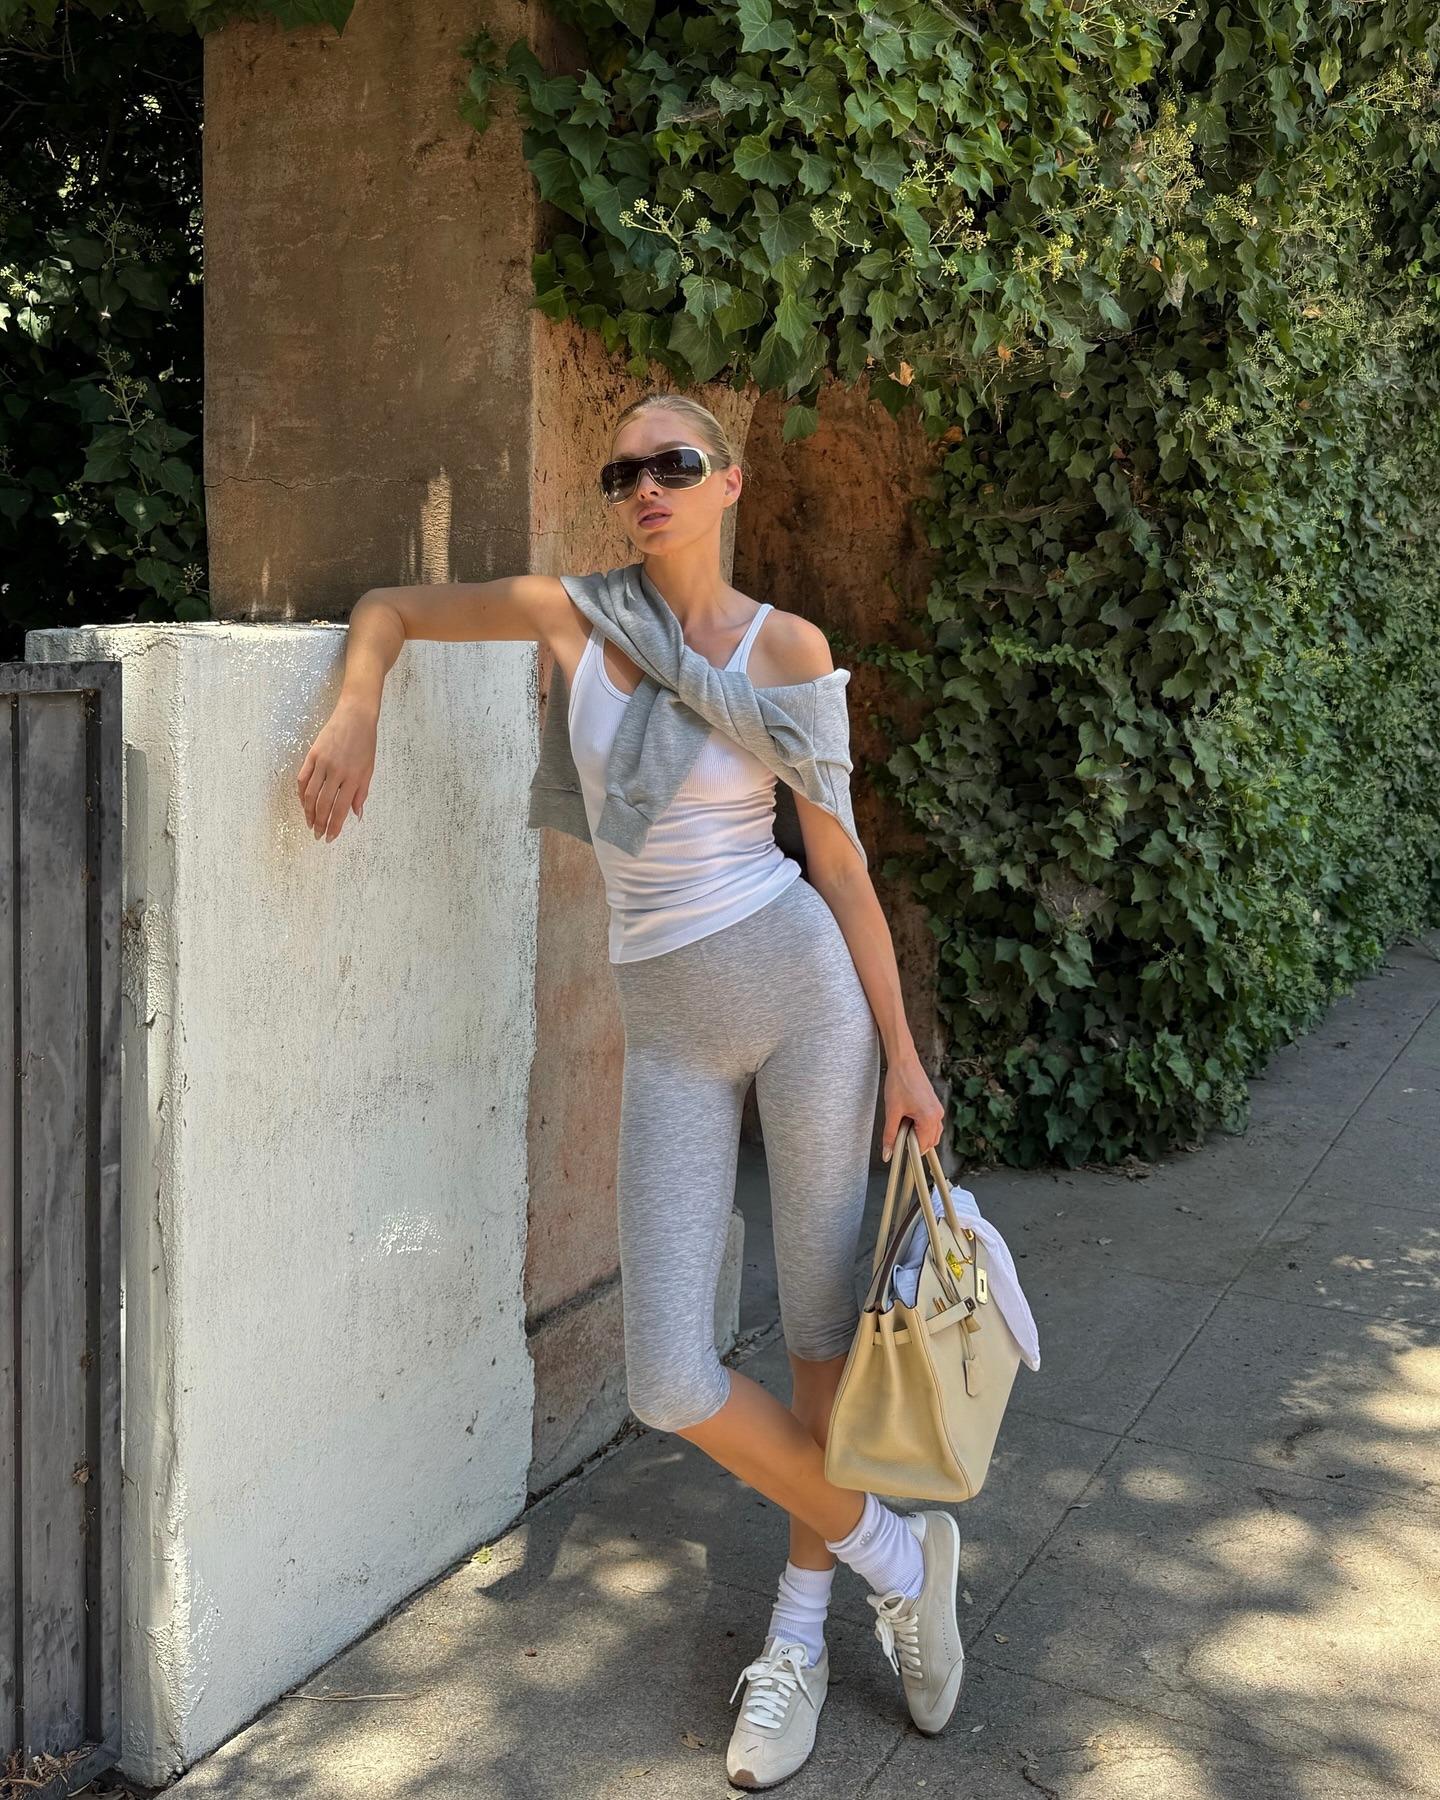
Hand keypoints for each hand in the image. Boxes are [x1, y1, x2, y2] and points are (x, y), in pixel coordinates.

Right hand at [297, 698, 376, 841]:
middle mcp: (336, 771)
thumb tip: (356, 815)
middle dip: (320, 823)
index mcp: (353, 777)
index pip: (341, 809)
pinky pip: (303, 778)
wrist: (355, 716)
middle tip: (318, 835)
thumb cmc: (365, 743)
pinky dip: (301, 793)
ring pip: (310, 794)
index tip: (330, 838)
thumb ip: (361, 792)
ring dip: (308, 811)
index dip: (334, 826)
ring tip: (310, 823)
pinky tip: (303, 802)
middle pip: (324, 804)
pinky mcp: (312, 755)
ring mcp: (322, 763)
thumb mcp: (369, 769)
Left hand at [882, 1050, 944, 1160]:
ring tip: (902, 1125)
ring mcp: (938, 1110)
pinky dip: (920, 1127)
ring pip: (931, 1134)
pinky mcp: (934, 1105)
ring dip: (918, 1135)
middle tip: (898, 1135)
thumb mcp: (891, 1112)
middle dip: (915, 1143)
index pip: (923, 1146)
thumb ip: (890, 1135)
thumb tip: (888, 1153)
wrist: (904, 1062)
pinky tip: (907, 1119)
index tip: (899, 1151)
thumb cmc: (899, 1082)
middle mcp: (937, 1115)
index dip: (910, 1151)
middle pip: (930, 1142)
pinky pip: (931, 1124)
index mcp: (929, 1118)